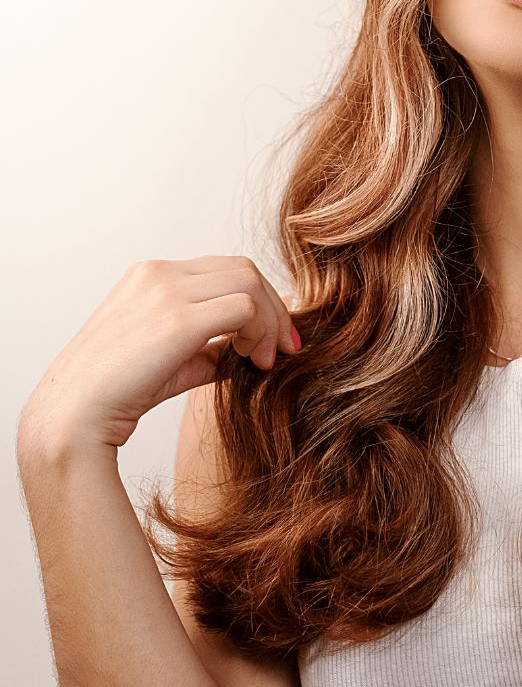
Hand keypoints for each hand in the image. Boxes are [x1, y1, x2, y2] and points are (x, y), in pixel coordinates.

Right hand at [17, 255, 301, 453]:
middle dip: (273, 308)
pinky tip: (253, 360)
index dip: (260, 299)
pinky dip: (260, 331)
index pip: (226, 270)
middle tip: (283, 348)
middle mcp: (159, 273)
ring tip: (264, 358)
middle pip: (244, 270)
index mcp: (152, 274)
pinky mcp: (177, 318)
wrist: (73, 417)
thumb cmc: (119, 392)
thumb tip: (251, 346)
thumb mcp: (173, 357)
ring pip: (249, 284)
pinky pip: (244, 308)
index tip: (275, 339)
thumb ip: (210, 344)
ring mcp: (166, 290)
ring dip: (270, 320)